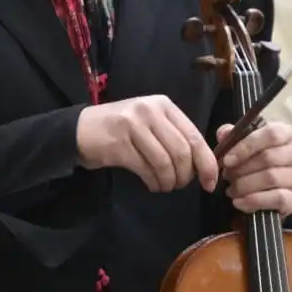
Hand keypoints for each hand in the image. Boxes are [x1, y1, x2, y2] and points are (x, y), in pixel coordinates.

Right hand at [76, 96, 218, 193]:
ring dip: (169, 181)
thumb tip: (204, 164)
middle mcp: (150, 111)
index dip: (206, 162)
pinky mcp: (118, 144)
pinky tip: (152, 185)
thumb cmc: (122, 129)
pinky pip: (146, 169)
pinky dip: (154, 182)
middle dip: (186, 175)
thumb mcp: (151, 123)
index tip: (210, 182)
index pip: (194, 136)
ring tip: (165, 186)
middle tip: (180, 185)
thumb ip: (175, 136)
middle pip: (181, 151)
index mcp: (164, 105)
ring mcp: (133, 125)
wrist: (81, 130)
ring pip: (165, 162)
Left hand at [217, 121, 291, 216]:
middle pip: (269, 157)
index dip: (247, 146)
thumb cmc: (253, 158)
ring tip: (230, 189)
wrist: (264, 187)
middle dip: (242, 169)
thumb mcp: (242, 142)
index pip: (272, 134)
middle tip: (226, 176)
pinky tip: (238, 202)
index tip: (227, 159)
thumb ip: (232, 135)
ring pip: (271, 178)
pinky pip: (277, 199)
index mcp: (286, 134)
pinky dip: (254, 201)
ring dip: (245, 185)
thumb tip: (224, 134)